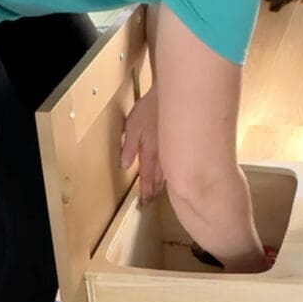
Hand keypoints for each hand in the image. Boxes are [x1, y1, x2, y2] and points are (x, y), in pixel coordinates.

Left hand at [121, 86, 163, 205]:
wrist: (173, 98)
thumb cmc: (150, 109)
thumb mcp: (132, 126)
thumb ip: (129, 147)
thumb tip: (125, 166)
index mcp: (149, 153)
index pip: (146, 177)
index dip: (145, 191)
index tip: (144, 203)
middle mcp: (162, 157)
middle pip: (158, 180)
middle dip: (154, 192)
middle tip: (151, 204)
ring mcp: (171, 152)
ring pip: (167, 175)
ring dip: (162, 186)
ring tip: (159, 195)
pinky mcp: (177, 146)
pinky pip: (174, 166)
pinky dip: (171, 175)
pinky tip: (172, 178)